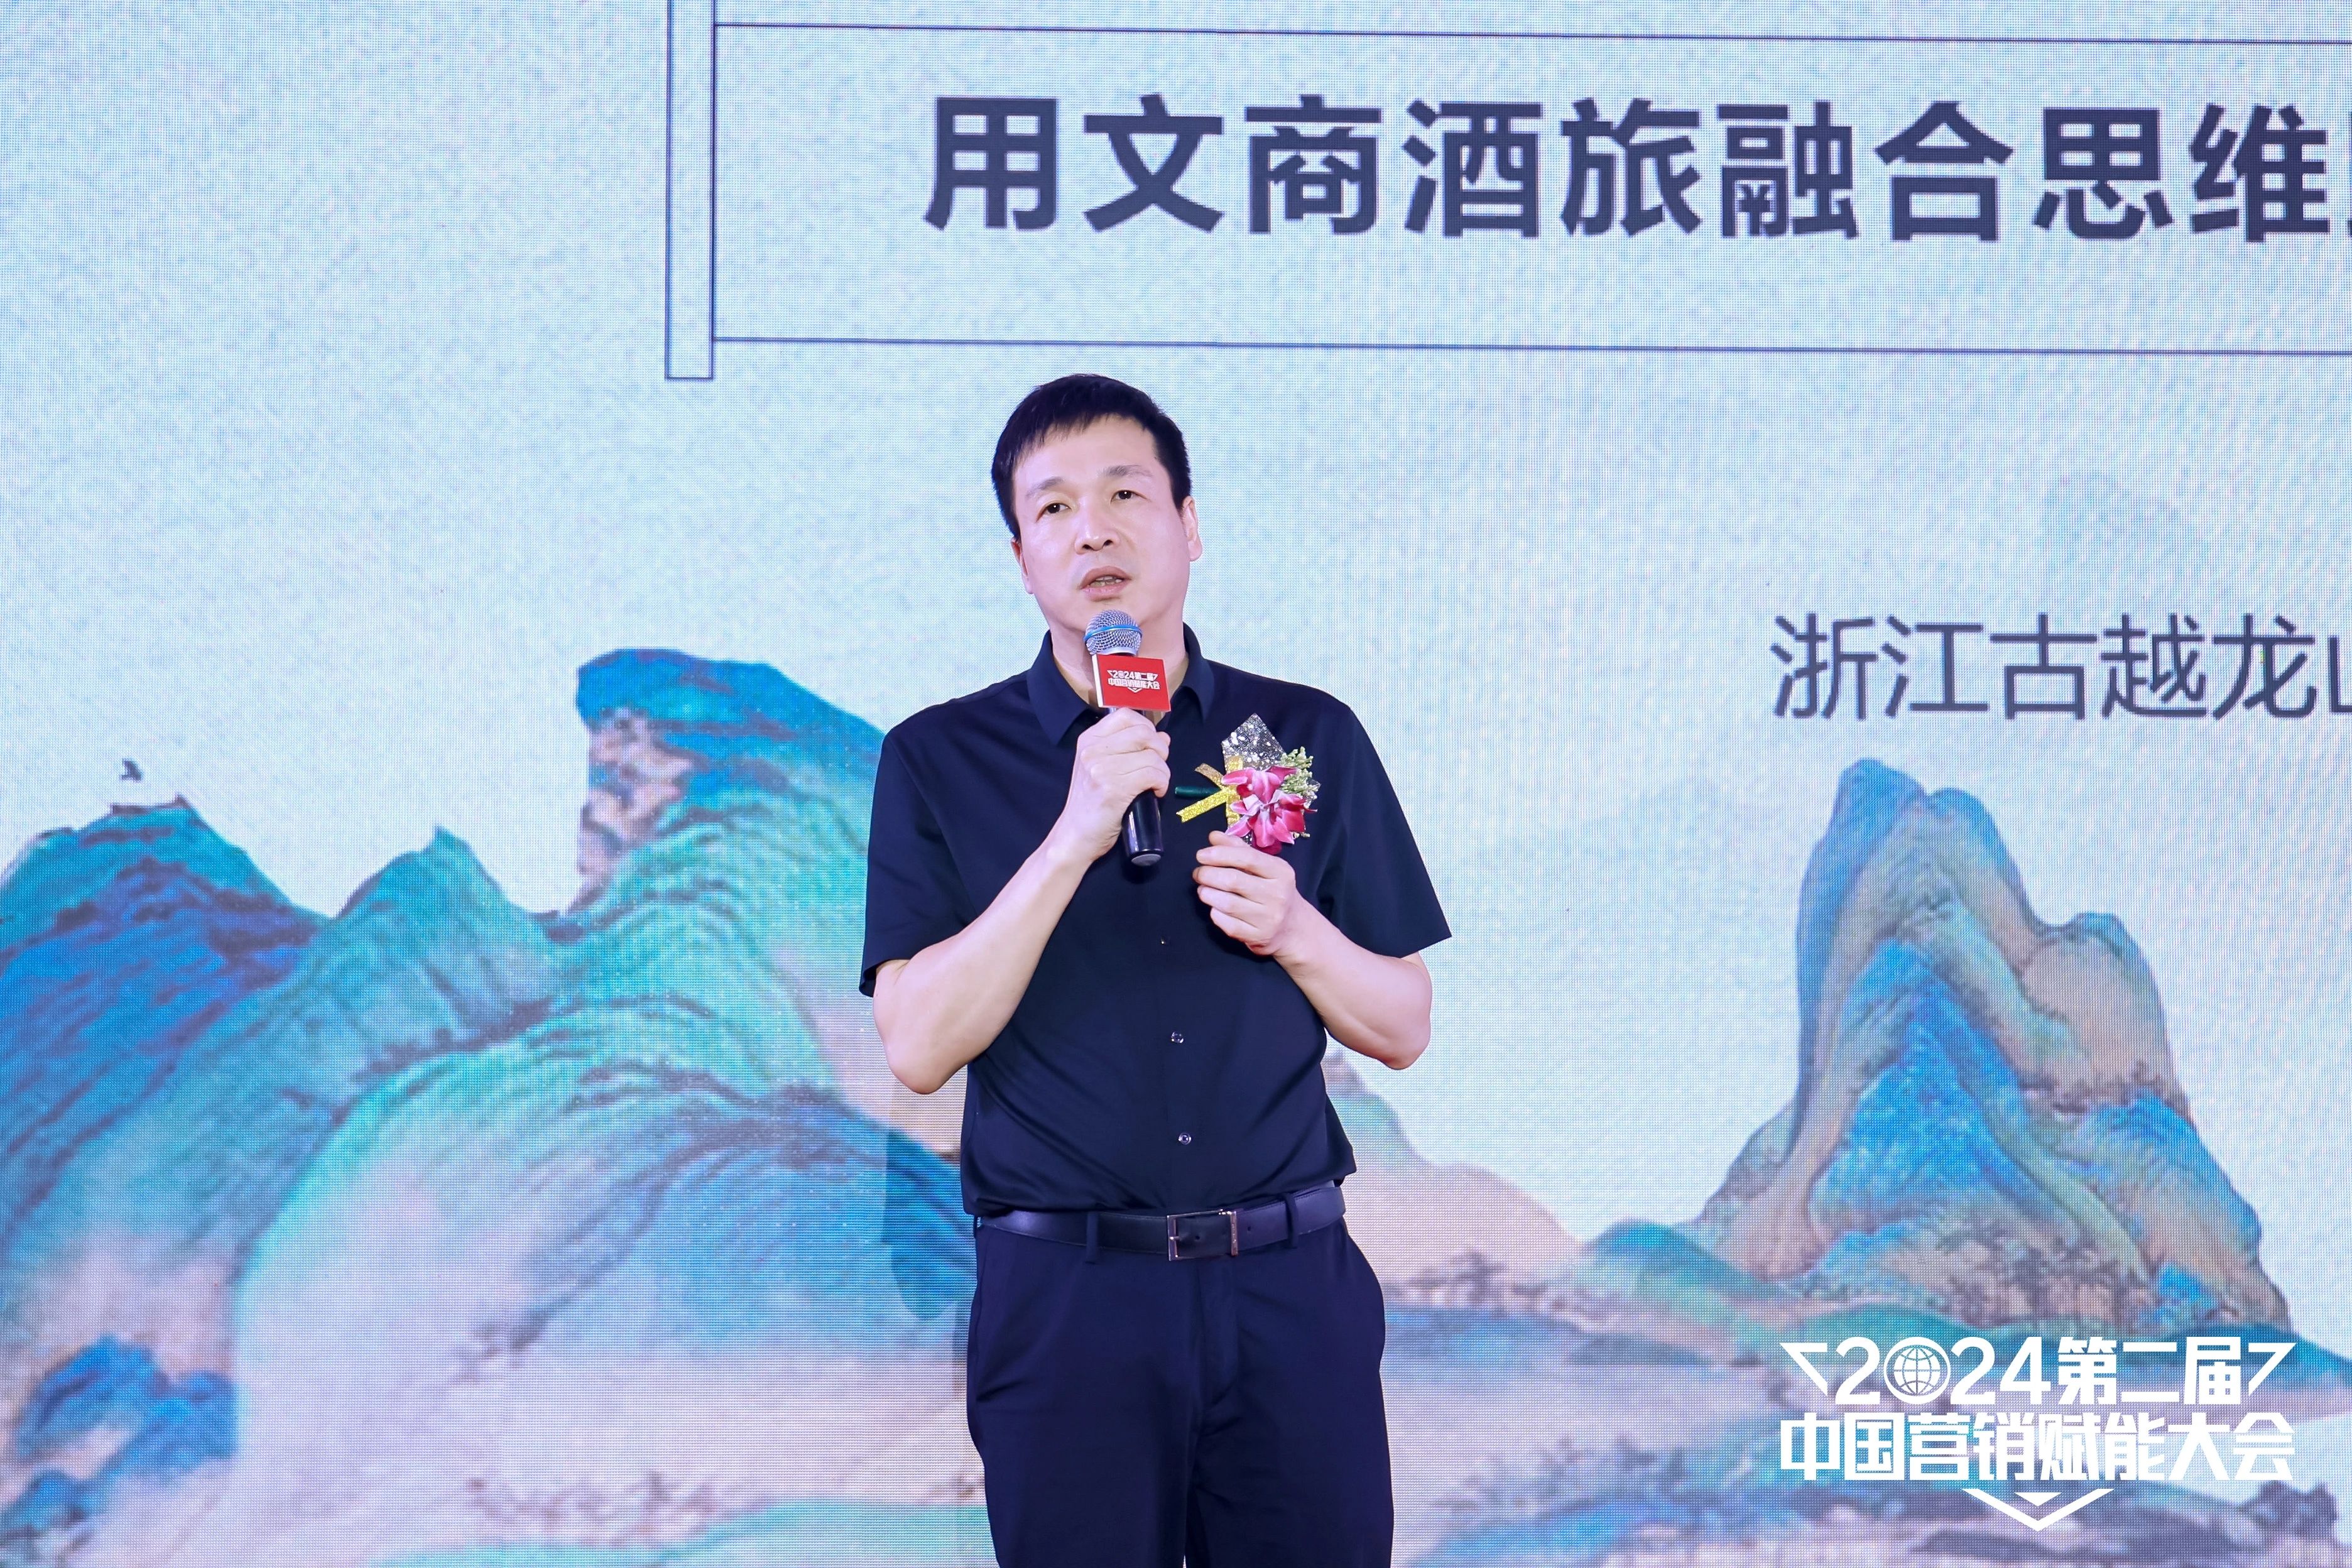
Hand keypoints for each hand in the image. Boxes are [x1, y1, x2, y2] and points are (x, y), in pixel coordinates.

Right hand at [1048, 709, 1169, 863]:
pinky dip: (1161, 784)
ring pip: (1152, 756)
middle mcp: (1092, 750)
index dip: (1147, 728)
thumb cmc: (1092, 804)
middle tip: (1157, 768)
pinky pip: (1153, 775)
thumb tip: (1162, 737)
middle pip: (1143, 733)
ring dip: (1163, 771)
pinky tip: (1155, 793)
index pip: (1126, 715)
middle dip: (1160, 750)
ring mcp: (1101, 769)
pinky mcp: (1113, 789)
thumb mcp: (1103, 769)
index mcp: (1088, 740)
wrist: (1075, 836)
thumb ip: (1129, 750)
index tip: (1150, 747)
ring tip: (1155, 784)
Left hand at [1193, 829, 1312, 957]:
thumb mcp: (1265, 867)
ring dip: (1207, 894)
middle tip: (1198, 873)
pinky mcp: (1257, 937)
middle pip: (1233, 881)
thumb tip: (1213, 836)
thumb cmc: (1273, 890)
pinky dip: (1215, 914)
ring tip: (1203, 889)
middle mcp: (1277, 895)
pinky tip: (1214, 907)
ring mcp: (1268, 918)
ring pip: (1227, 904)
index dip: (1220, 854)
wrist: (1292, 928)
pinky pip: (1227, 924)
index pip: (1247, 858)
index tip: (1201, 855)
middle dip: (1208, 874)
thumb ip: (1239, 849)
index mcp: (1281, 872)